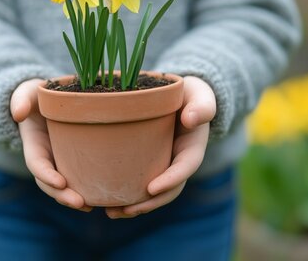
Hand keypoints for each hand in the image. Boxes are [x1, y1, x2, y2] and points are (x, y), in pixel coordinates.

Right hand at [10, 79, 91, 211]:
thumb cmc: (36, 96)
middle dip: (62, 195)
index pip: (37, 164)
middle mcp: (45, 159)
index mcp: (34, 145)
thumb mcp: (27, 93)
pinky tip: (100, 200)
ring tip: (89, 206)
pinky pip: (77, 180)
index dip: (46, 175)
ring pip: (63, 187)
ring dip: (74, 199)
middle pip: (50, 184)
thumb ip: (21, 99)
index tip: (60, 183)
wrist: (46, 101)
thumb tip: (18, 113)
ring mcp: (58, 163)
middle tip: (80, 203)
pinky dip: (85, 191)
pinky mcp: (73, 162)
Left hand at [105, 76, 215, 218]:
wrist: (182, 97)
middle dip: (149, 203)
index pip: (185, 168)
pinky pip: (139, 184)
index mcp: (192, 148)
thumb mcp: (200, 94)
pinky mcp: (149, 164)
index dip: (171, 180)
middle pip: (168, 190)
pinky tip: (105, 201)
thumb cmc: (191, 94)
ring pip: (153, 193)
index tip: (152, 188)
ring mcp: (164, 166)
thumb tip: (191, 120)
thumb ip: (201, 106)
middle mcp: (178, 163)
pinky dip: (126, 195)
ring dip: (134, 206)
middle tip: (127, 210)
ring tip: (111, 213)